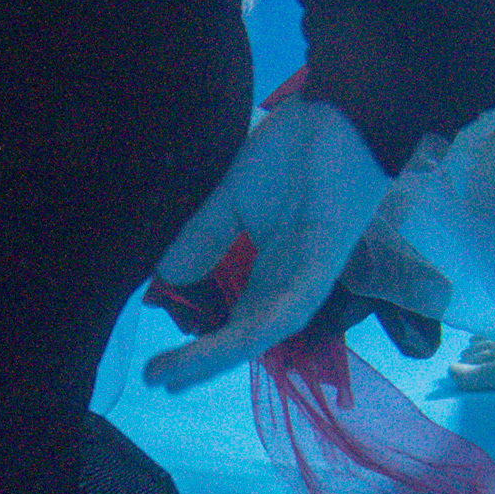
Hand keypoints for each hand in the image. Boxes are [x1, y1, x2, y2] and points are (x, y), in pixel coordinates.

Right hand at [144, 98, 389, 391]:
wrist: (340, 115)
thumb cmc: (294, 153)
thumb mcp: (233, 199)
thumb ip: (203, 238)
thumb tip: (165, 278)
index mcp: (269, 271)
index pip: (230, 320)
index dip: (195, 344)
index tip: (154, 364)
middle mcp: (288, 284)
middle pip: (244, 337)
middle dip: (201, 361)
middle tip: (156, 378)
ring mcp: (307, 277)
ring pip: (262, 332)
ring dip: (220, 354)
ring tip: (178, 373)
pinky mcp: (324, 264)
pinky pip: (289, 307)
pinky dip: (258, 327)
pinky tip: (227, 342)